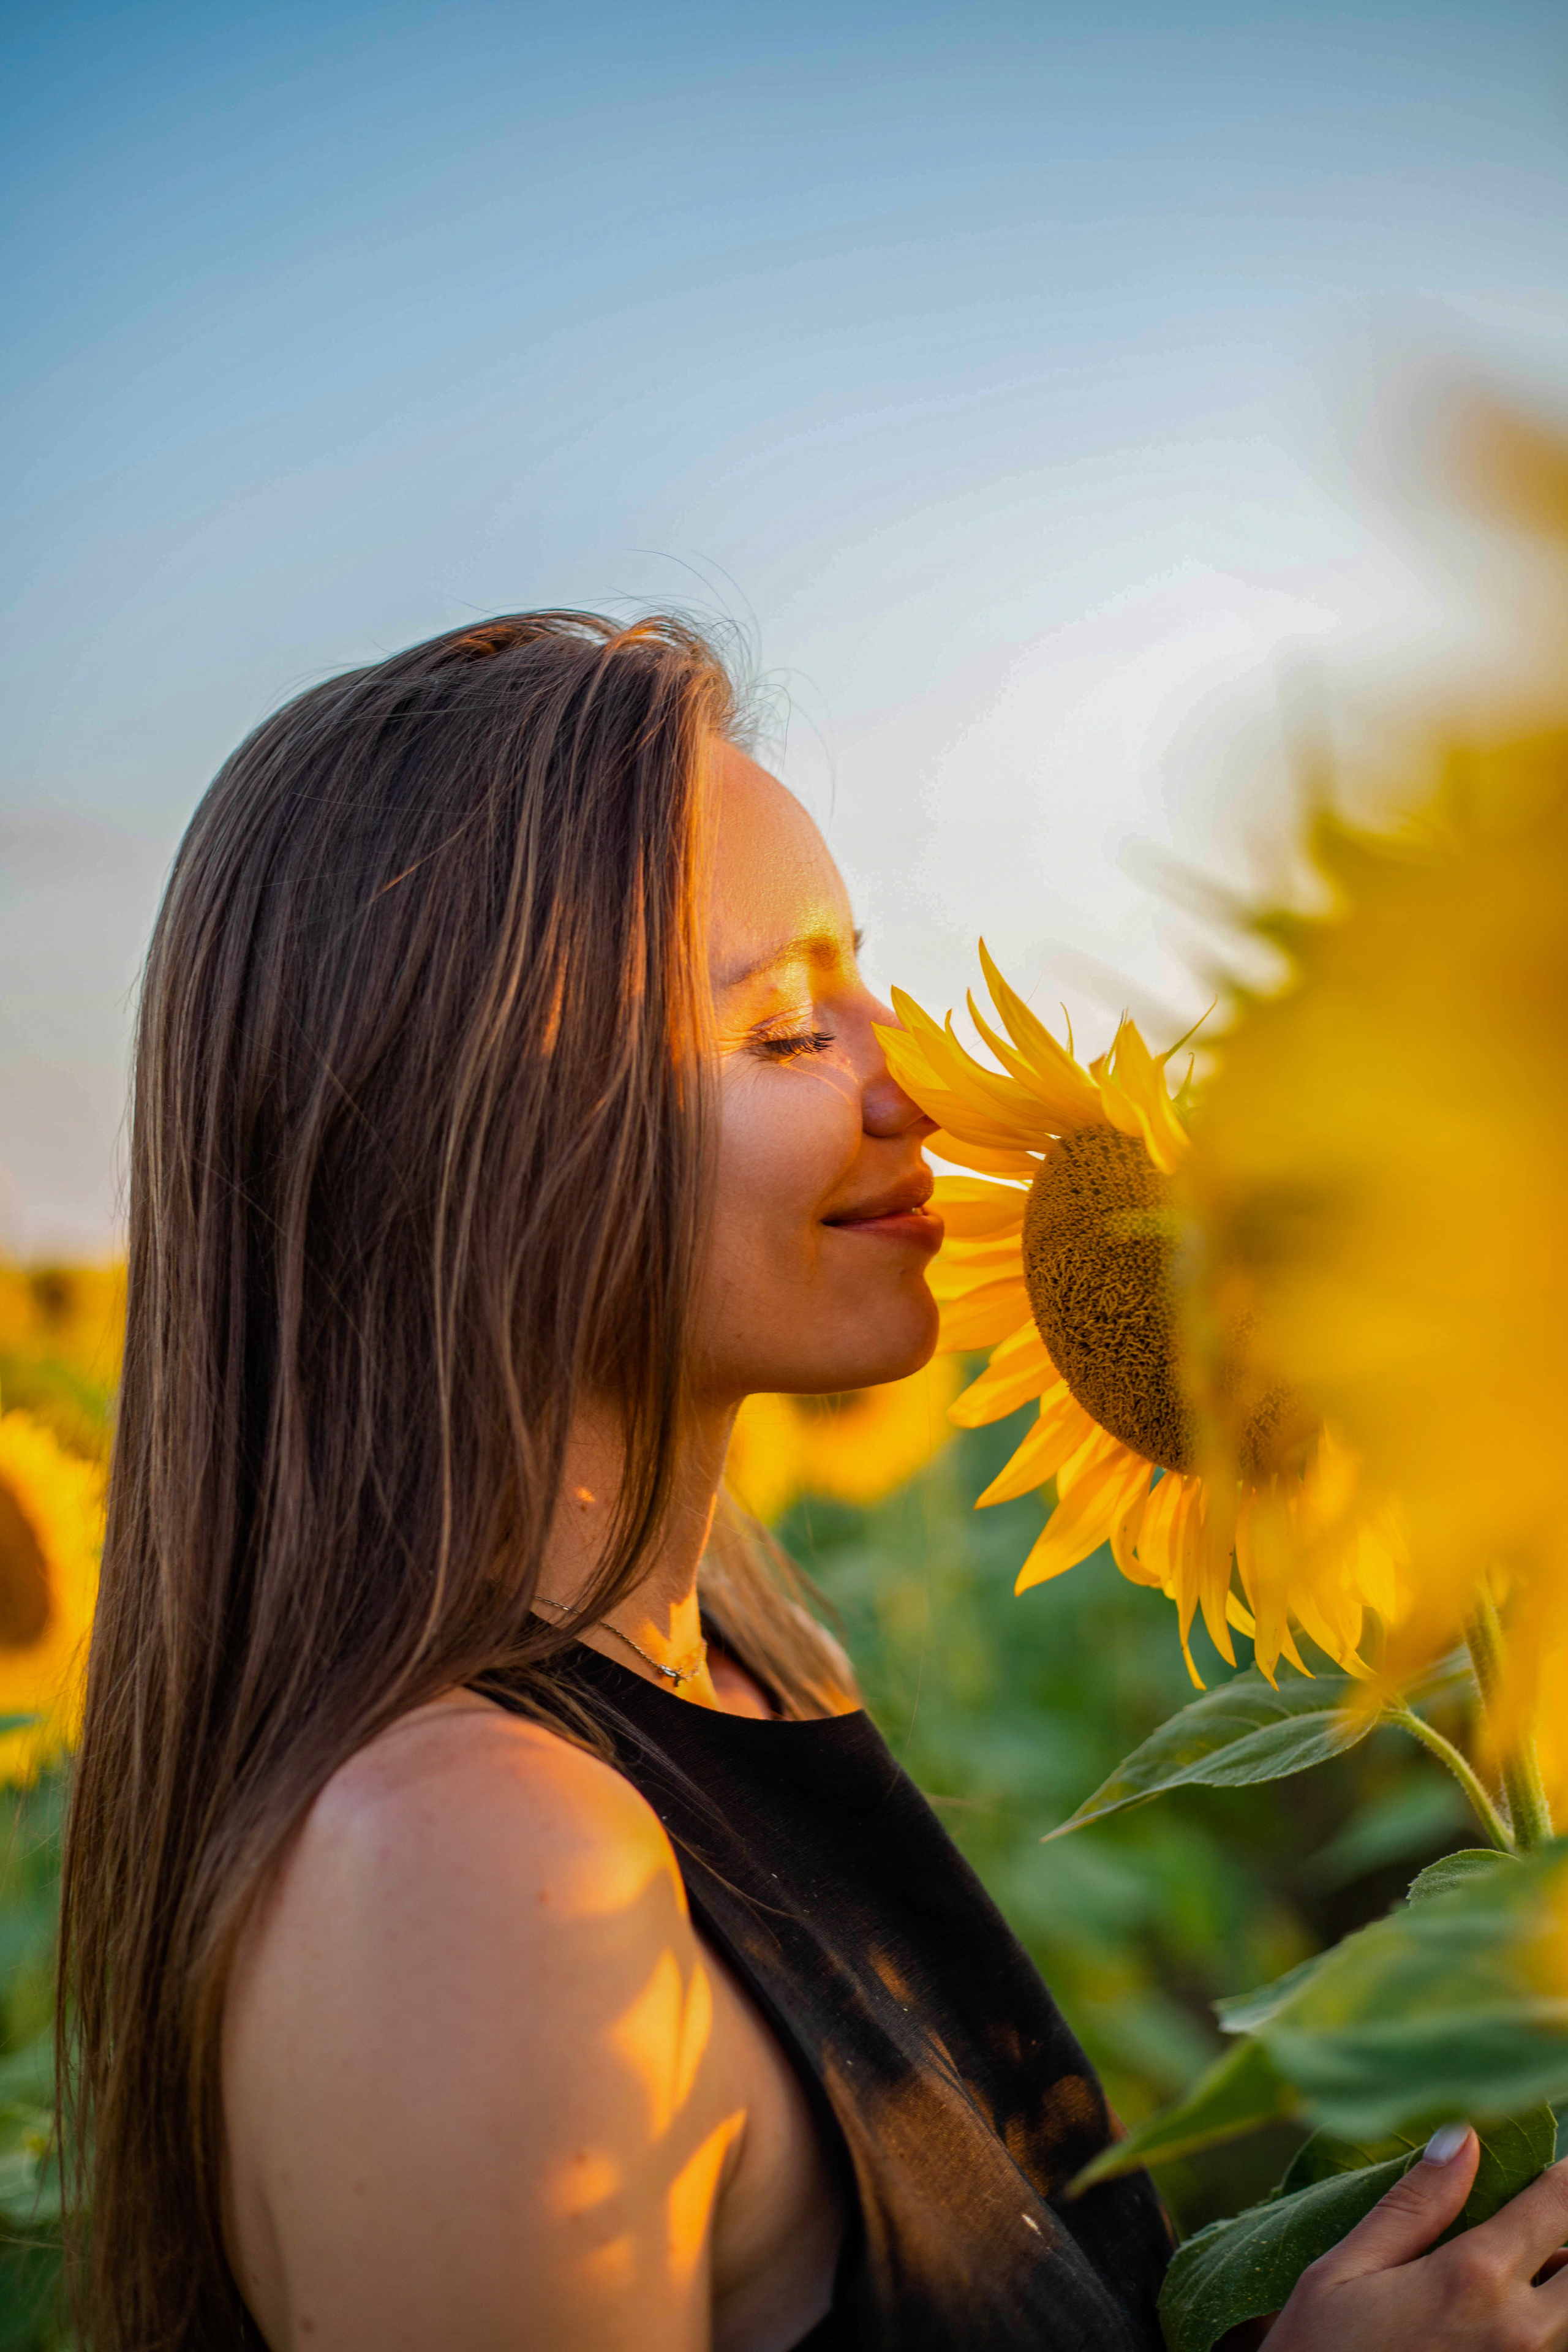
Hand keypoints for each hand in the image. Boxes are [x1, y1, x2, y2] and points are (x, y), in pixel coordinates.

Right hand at [1256, 2126, 1567, 2351]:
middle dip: (1564, 2238)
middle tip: (1532, 2229)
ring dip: (1557, 2287)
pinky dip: (1546, 2329)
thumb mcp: (1347, 2270)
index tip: (1553, 2169)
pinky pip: (1557, 2351)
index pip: (1560, 2204)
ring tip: (1512, 2276)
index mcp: (1473, 2278)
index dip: (1563, 2178)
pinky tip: (1502, 2322)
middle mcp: (1520, 2329)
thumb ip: (1414, 2206)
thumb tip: (1461, 2136)